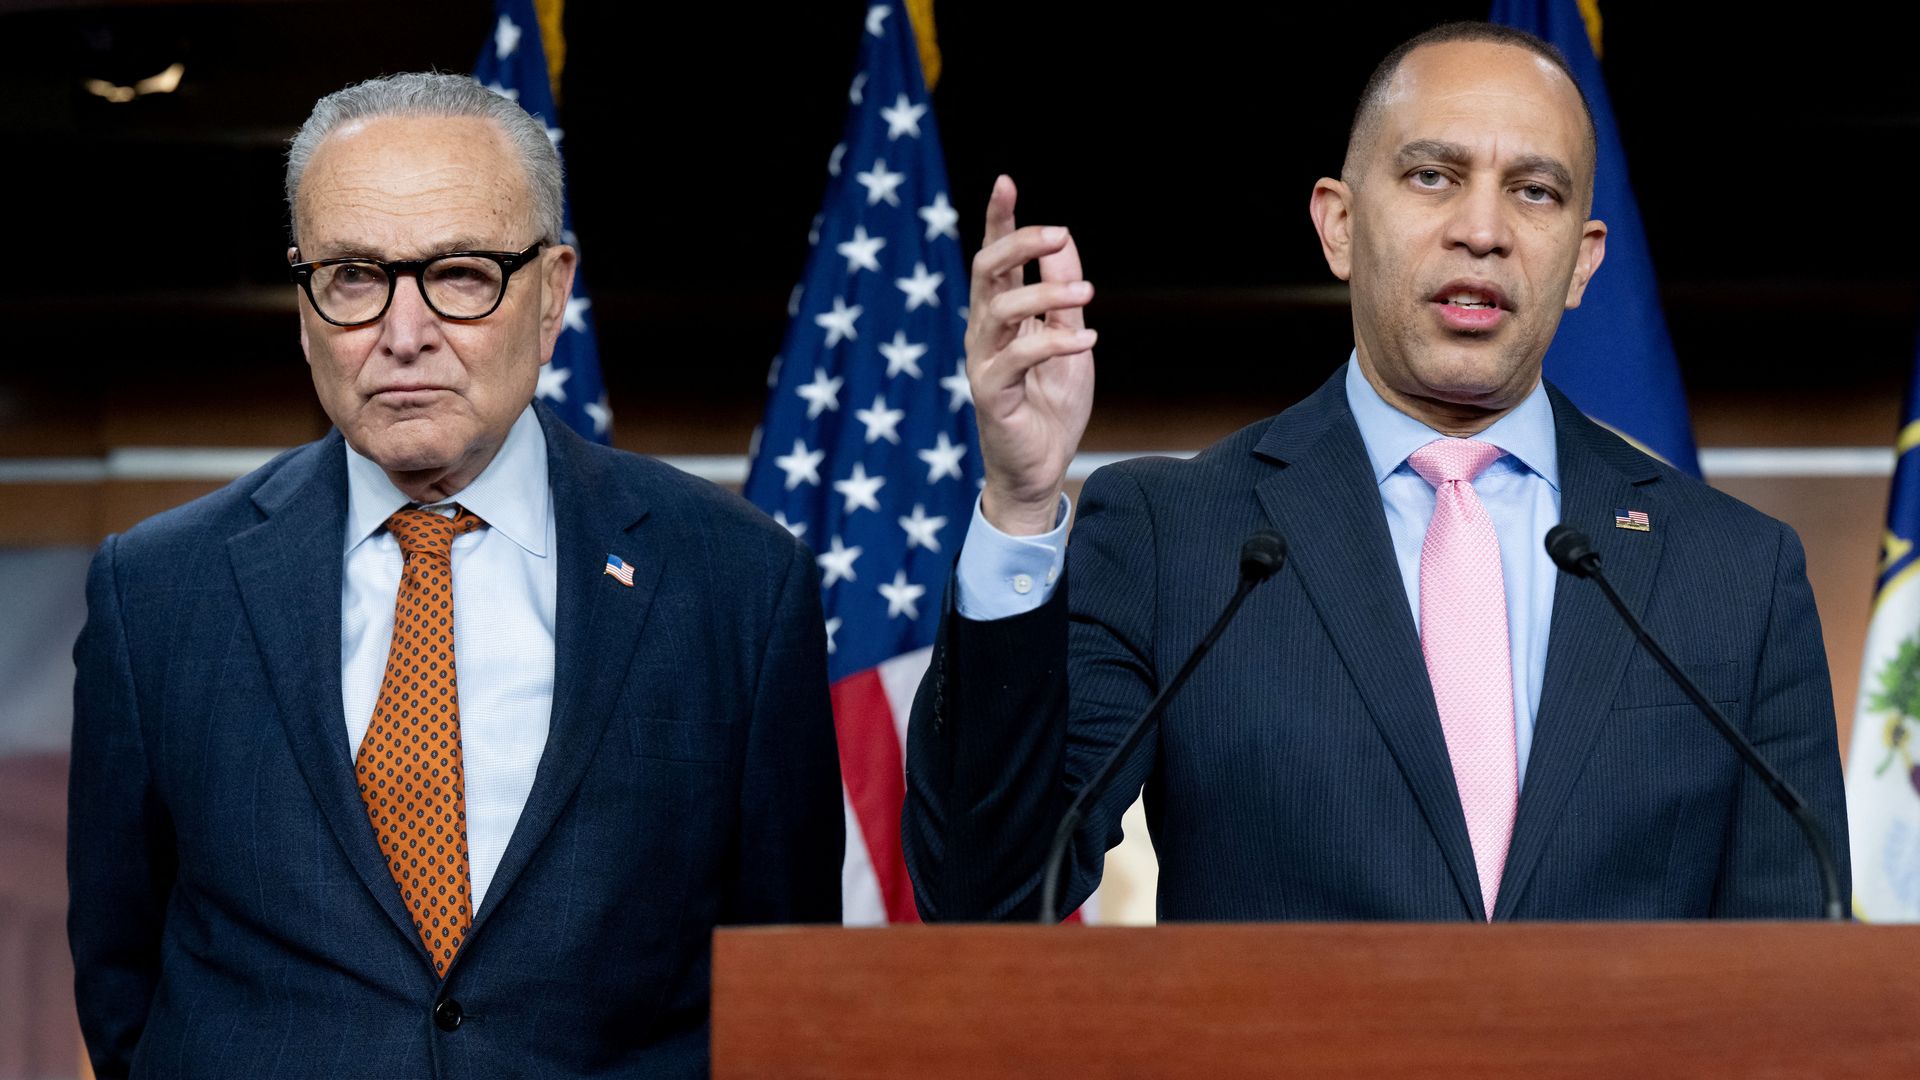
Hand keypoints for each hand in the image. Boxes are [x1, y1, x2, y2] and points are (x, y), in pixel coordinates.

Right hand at [966, 176, 1096, 535]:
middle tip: (1056, 235)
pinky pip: (1019, 357)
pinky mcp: (991, 394)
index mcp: (1001, 316)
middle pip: (985, 271)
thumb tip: (1063, 242)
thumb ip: (1063, 295)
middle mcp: (985, 333)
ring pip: (1000, 309)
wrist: (1041, 469)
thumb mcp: (1069, 339)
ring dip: (1046, 294)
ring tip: (1088, 294)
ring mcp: (984, 363)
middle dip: (1018, 243)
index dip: (999, 220)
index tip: (1006, 181)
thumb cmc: (1051, 406)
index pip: (994, 259)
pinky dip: (1055, 342)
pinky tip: (1087, 340)